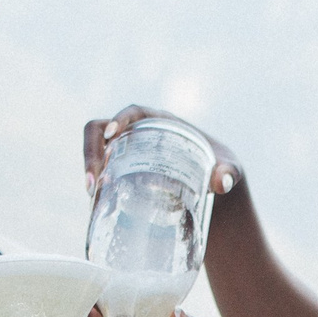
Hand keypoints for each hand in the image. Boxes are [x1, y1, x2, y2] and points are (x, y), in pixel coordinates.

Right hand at [81, 104, 241, 199]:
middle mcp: (138, 133)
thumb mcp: (228, 168)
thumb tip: (221, 182)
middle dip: (91, 152)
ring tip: (92, 194)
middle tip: (93, 181)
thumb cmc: (221, 168)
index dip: (118, 119)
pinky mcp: (123, 172)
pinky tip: (97, 205)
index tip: (111, 135)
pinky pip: (102, 173)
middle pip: (101, 131)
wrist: (214, 185)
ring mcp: (127, 153)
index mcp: (160, 121)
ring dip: (89, 170)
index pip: (133, 111)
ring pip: (96, 152)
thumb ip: (228, 172)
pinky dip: (96, 186)